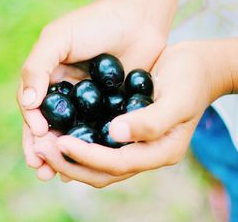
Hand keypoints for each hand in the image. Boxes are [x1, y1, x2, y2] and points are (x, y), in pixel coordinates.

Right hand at [17, 0, 165, 179]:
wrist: (137, 17)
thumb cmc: (94, 23)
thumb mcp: (58, 39)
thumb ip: (37, 67)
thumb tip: (27, 103)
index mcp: (48, 79)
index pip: (33, 110)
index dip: (31, 130)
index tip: (35, 147)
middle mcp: (66, 94)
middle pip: (50, 128)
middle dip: (44, 150)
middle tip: (42, 170)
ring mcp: (89, 104)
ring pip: (73, 135)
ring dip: (65, 155)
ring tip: (60, 174)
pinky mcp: (112, 108)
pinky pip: (98, 132)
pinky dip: (92, 148)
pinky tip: (90, 164)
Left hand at [33, 43, 225, 187]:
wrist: (197, 66)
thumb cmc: (190, 79)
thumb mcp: (177, 98)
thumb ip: (150, 121)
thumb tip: (114, 133)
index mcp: (160, 152)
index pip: (117, 163)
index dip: (87, 156)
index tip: (60, 142)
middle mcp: (144, 154)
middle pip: (101, 172)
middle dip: (69, 163)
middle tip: (40, 148)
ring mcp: (133, 145)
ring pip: (95, 163)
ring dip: (67, 157)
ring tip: (40, 143)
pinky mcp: (123, 132)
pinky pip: (95, 144)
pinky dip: (75, 143)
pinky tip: (55, 131)